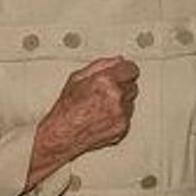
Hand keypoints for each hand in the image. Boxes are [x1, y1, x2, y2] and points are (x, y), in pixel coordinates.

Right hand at [29, 56, 139, 184]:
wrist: (62, 134)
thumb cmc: (66, 108)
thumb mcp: (77, 78)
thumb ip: (100, 65)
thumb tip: (118, 60)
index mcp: (105, 80)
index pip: (131, 69)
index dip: (125, 70)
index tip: (123, 72)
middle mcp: (115, 96)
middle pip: (133, 85)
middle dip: (122, 86)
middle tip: (105, 93)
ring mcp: (120, 113)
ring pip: (131, 101)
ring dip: (121, 102)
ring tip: (101, 106)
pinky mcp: (122, 127)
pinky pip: (128, 116)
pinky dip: (119, 116)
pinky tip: (103, 117)